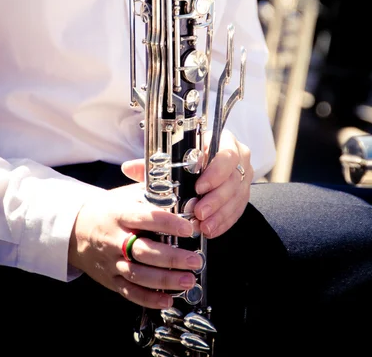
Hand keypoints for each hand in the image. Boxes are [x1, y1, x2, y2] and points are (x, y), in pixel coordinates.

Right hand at [68, 181, 203, 309]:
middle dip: (172, 258)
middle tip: (195, 259)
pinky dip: (149, 299)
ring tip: (188, 280)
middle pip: (144, 251)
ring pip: (139, 275)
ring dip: (166, 280)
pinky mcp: (110, 279)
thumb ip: (150, 192)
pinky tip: (168, 299)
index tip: (188, 228)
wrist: (74, 229)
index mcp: (119, 214)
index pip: (145, 218)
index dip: (168, 224)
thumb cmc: (108, 210)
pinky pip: (130, 292)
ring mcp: (111, 262)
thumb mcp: (125, 194)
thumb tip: (180, 194)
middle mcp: (114, 239)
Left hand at [124, 132, 251, 239]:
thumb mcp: (173, 158)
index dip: (215, 173)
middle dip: (215, 199)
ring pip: (236, 197)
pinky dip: (223, 222)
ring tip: (203, 227)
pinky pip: (237, 211)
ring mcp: (243, 177)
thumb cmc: (189, 158)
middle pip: (232, 180)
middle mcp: (238, 157)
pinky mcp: (243, 195)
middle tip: (198, 212)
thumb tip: (128, 168)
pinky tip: (210, 230)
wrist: (207, 163)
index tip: (198, 188)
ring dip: (219, 214)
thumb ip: (153, 164)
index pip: (226, 155)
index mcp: (223, 141)